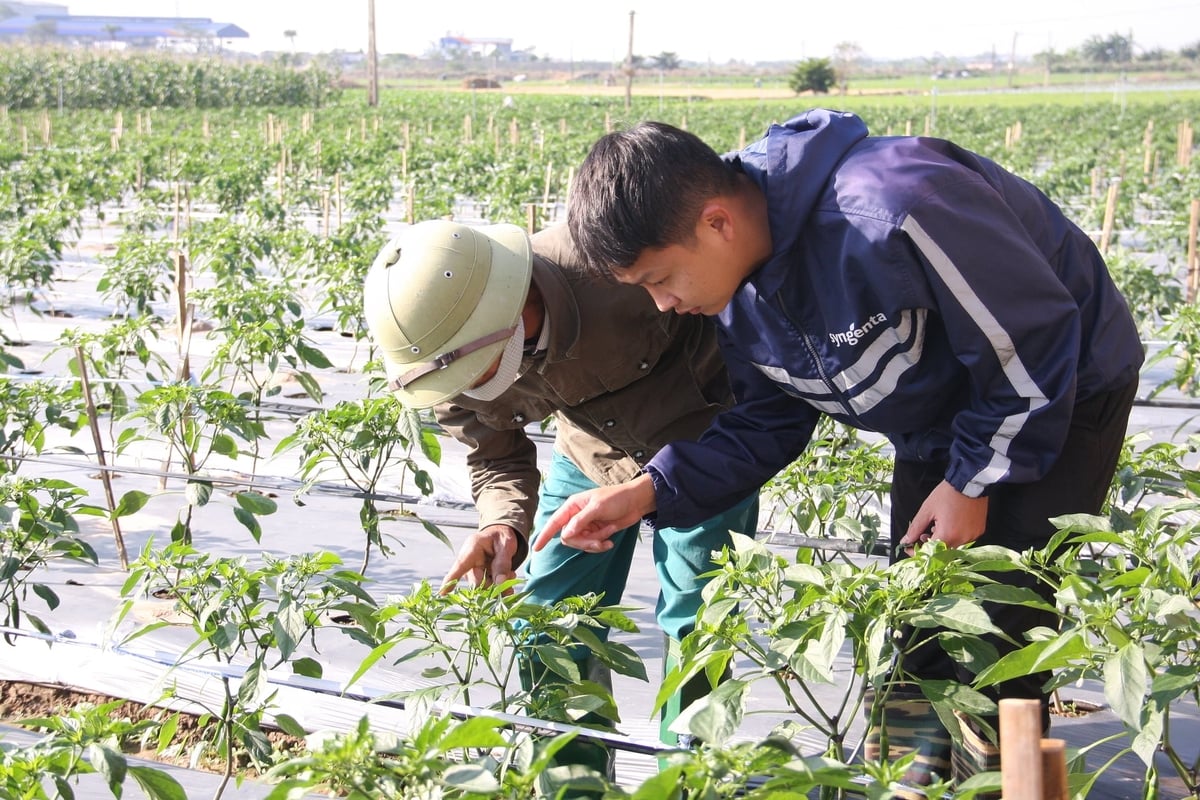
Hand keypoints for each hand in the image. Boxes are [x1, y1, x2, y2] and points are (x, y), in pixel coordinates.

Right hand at [440, 524, 520, 593]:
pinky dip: (499, 586)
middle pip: (476, 582)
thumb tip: (500, 583)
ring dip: (498, 585)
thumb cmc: (501, 537)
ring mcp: (472, 570)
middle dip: (494, 584)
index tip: (442, 593)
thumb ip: (503, 562)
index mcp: (472, 548)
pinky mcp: (478, 577)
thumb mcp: (506, 545)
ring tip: (510, 574)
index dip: (451, 580)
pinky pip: (487, 588)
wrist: (501, 535)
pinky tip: (507, 578)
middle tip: (510, 576)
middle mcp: (469, 561)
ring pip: (483, 587)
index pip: (460, 565)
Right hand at [533, 473, 656, 553]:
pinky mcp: (596, 533)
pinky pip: (591, 545)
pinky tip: (610, 541)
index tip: (536, 548)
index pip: (554, 522)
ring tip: (608, 537)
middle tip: (598, 542)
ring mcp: (586, 526)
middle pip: (568, 538)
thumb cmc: (616, 498)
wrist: (636, 502)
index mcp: (573, 506)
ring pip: (580, 543)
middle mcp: (576, 517)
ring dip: (595, 543)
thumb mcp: (598, 507)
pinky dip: (601, 545)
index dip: (544, 535)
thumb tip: (565, 534)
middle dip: (583, 543)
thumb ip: (581, 521)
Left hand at [898, 480, 987, 553]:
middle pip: (942, 551)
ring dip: (943, 539)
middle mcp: (962, 539)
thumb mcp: (927, 510)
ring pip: (953, 545)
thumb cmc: (948, 494)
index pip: (930, 552)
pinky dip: (954, 535)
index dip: (918, 551)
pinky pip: (964, 539)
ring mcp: (972, 535)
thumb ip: (915, 528)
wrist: (969, 482)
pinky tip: (950, 524)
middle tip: (923, 533)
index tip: (910, 548)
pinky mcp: (978, 531)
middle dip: (930, 544)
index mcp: (947, 535)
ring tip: (937, 525)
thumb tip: (906, 541)